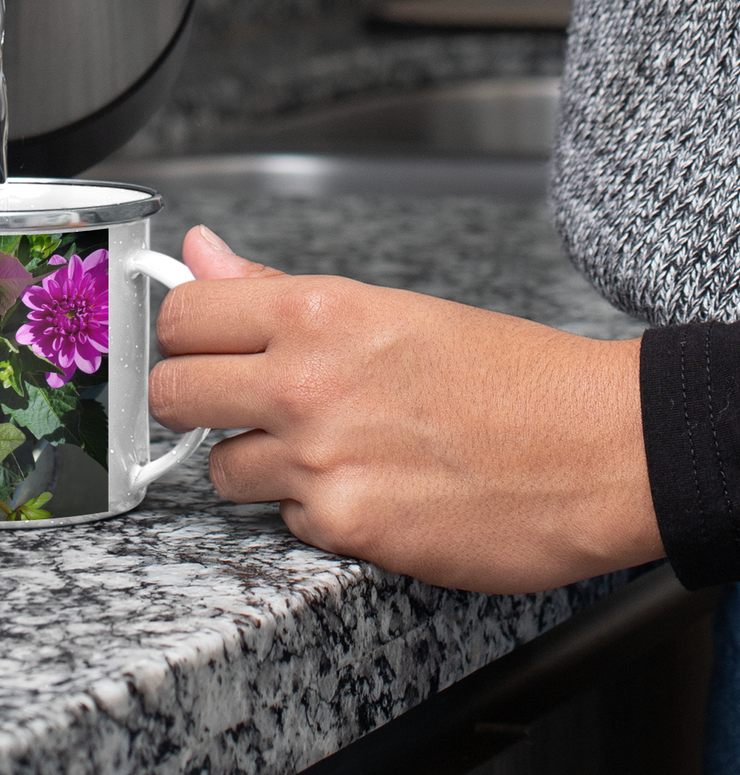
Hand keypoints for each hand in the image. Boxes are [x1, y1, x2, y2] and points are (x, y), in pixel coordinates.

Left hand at [149, 226, 661, 593]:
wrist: (602, 448)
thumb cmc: (509, 375)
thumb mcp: (388, 308)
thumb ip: (275, 289)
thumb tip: (201, 250)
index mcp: (316, 312)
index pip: (180, 316)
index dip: (183, 336)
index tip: (199, 348)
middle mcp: (306, 381)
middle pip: (171, 396)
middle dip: (194, 404)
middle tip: (235, 406)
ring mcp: (321, 457)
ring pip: (220, 468)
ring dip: (258, 465)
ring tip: (326, 450)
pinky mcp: (346, 525)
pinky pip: (283, 520)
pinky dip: (315, 511)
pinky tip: (368, 487)